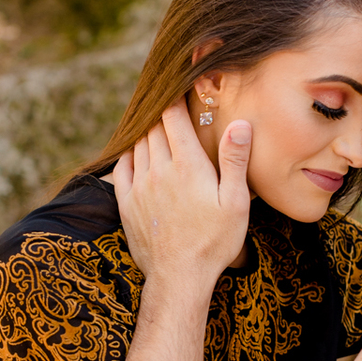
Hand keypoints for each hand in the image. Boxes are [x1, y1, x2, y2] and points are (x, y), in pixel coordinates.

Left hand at [113, 100, 251, 290]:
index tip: (180, 83)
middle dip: (160, 111)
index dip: (175, 96)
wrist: (179, 278)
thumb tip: (240, 123)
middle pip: (153, 126)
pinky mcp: (126, 203)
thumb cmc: (214, 242)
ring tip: (155, 123)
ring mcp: (139, 186)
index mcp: (187, 165)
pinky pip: (121, 166)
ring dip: (145, 131)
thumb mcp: (236, 202)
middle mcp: (159, 170)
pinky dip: (129, 153)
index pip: (173, 117)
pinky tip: (137, 152)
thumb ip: (234, 161)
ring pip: (137, 144)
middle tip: (168, 100)